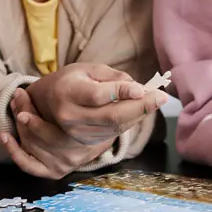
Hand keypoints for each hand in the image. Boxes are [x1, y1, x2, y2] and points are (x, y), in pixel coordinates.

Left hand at [0, 89, 113, 178]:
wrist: (112, 128)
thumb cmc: (98, 105)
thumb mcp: (101, 92)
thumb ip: (98, 84)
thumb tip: (94, 78)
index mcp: (86, 135)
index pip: (50, 124)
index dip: (32, 108)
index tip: (22, 93)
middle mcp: (74, 152)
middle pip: (38, 133)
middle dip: (23, 112)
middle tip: (17, 96)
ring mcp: (64, 164)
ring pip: (31, 144)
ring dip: (18, 126)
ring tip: (15, 107)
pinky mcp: (55, 172)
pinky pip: (28, 164)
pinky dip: (14, 150)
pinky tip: (6, 137)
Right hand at [26, 63, 168, 144]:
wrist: (49, 103)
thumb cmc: (72, 80)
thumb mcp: (88, 69)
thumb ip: (112, 77)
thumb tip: (137, 88)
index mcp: (68, 92)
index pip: (98, 95)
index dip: (121, 92)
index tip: (143, 88)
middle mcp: (71, 116)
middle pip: (111, 116)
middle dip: (140, 107)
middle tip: (162, 97)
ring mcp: (78, 133)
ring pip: (116, 127)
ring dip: (140, 114)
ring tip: (156, 101)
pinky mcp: (86, 141)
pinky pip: (114, 133)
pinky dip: (132, 121)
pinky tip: (143, 110)